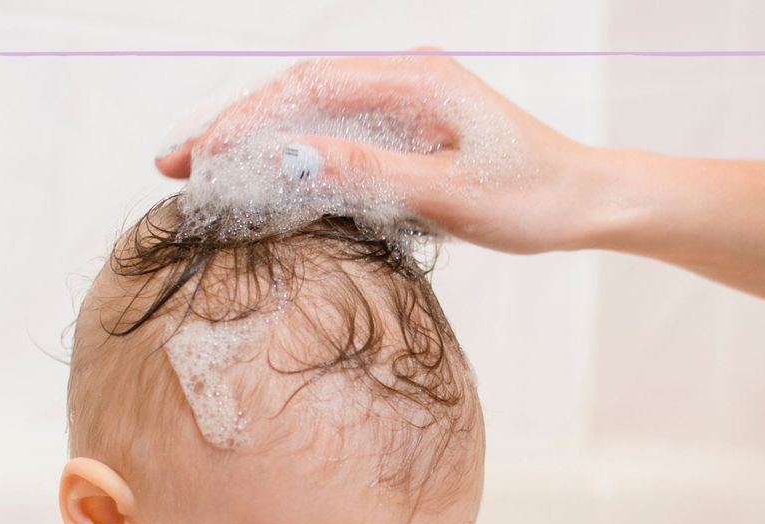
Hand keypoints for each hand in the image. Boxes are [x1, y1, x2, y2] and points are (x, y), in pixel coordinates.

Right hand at [154, 50, 607, 254]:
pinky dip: (297, 159)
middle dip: (236, 129)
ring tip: (204, 174)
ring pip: (314, 116)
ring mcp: (406, 105)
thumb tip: (285, 160)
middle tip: (176, 167)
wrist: (587, 200)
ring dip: (260, 144)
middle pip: (298, 95)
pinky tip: (267, 181)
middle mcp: (404, 81)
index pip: (304, 90)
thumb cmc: (532, 198)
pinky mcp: (411, 132)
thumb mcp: (445, 193)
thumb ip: (365, 173)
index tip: (195, 157)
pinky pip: (340, 136)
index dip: (243, 122)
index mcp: (413, 81)